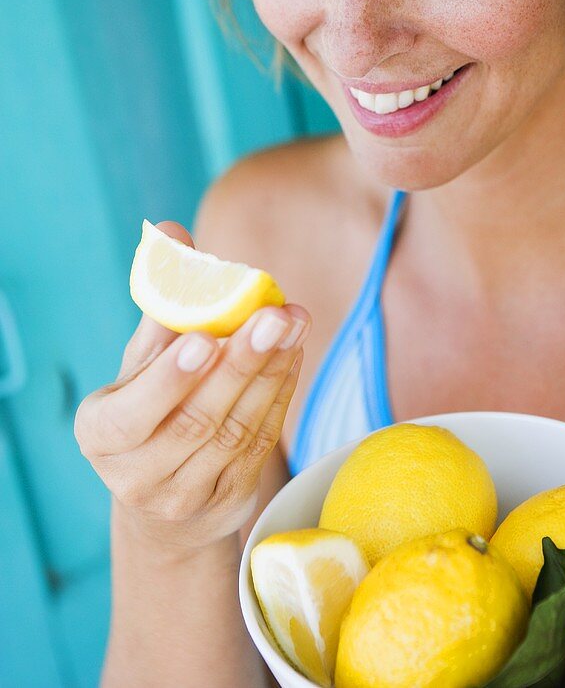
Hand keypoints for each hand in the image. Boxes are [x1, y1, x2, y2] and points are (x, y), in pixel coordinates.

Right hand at [74, 221, 310, 552]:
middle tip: (275, 316)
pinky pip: (261, 443)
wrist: (163, 498)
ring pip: (236, 431)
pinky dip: (280, 394)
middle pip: (197, 420)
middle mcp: (137, 475)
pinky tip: (294, 353)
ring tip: (294, 324)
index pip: (133, 414)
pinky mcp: (229, 499)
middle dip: (241, 364)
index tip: (204, 340)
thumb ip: (161, 302)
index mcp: (102, 435)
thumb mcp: (141, 361)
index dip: (169, 379)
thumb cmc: (148, 406)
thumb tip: (173, 232)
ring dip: (271, 372)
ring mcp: (185, 496)